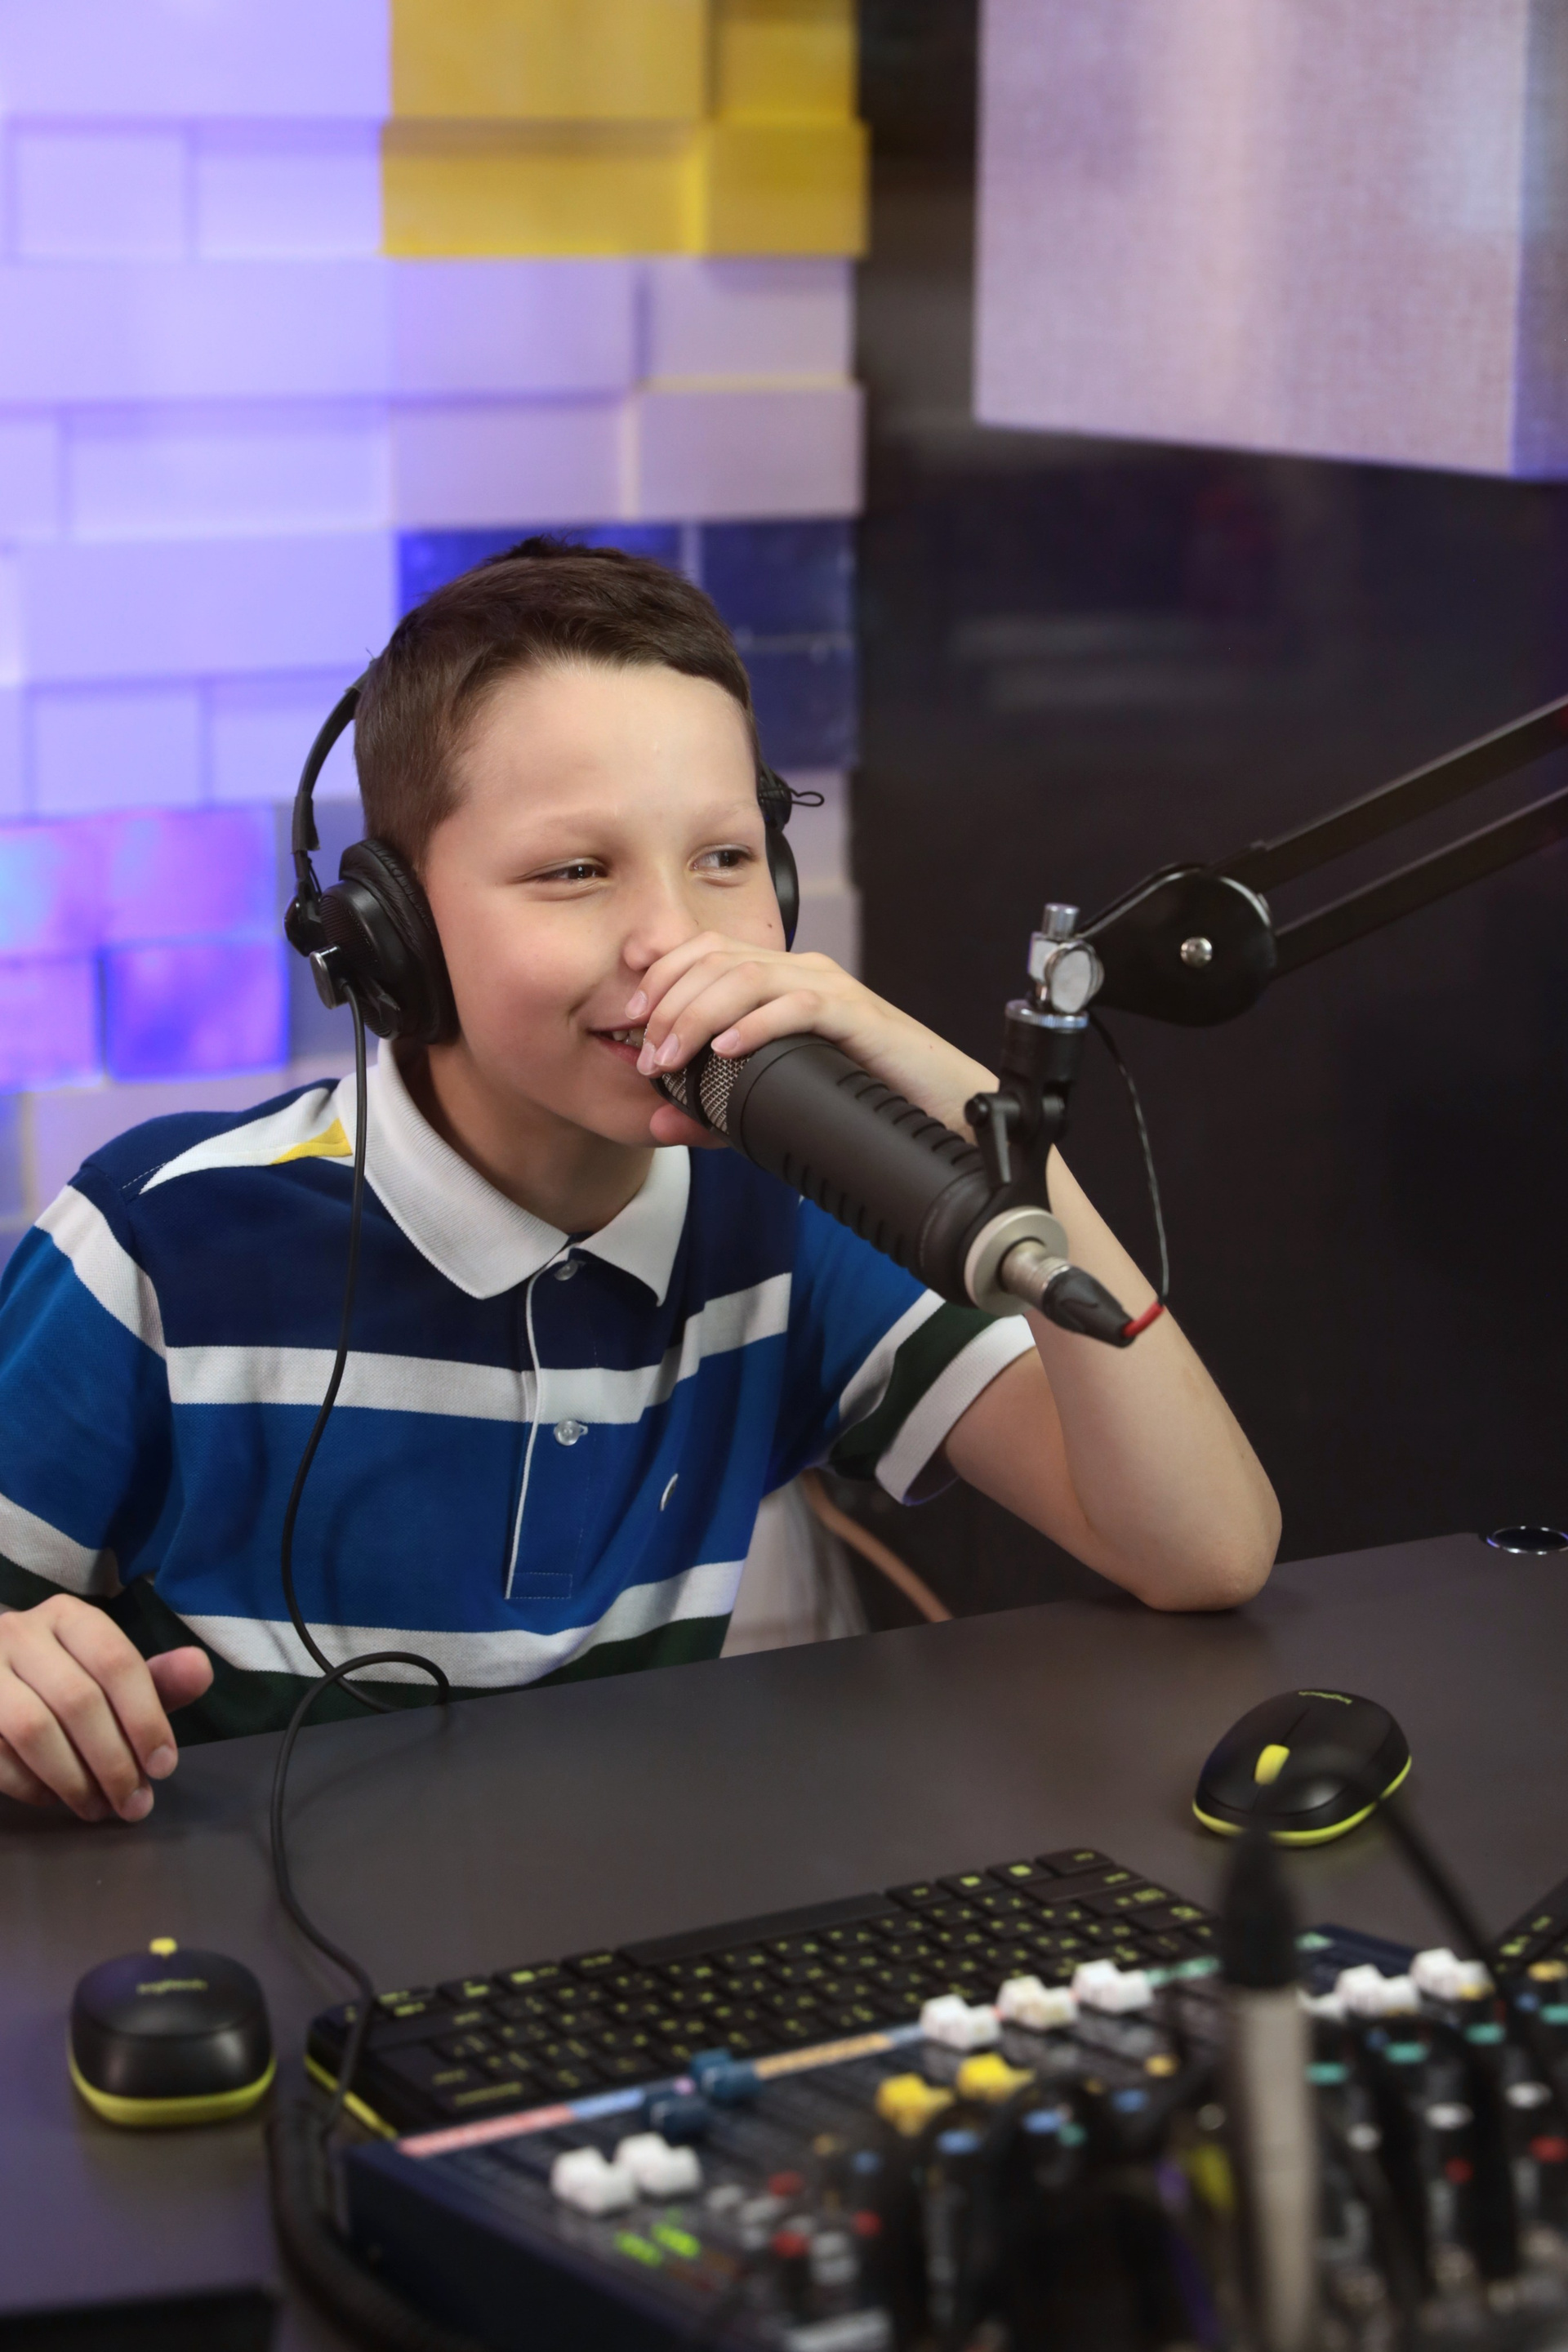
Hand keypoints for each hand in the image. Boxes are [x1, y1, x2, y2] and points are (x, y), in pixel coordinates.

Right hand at [0, 1594, 212, 1822]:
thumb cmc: (60, 1679)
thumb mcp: (110, 1676)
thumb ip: (156, 1679)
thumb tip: (200, 1669)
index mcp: (69, 1617)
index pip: (116, 1662)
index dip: (146, 1718)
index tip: (163, 1767)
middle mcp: (20, 1632)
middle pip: (78, 1700)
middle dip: (113, 1761)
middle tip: (134, 1804)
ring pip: (33, 1729)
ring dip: (73, 1779)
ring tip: (98, 1808)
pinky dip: (30, 1785)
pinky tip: (54, 1798)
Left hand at [627, 933, 995, 1147]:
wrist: (938, 1106)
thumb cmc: (858, 1096)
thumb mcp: (775, 1101)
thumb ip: (716, 1112)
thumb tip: (661, 1120)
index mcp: (780, 979)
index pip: (706, 951)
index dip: (660, 977)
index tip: (630, 1022)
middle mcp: (801, 972)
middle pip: (717, 961)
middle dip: (670, 1005)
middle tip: (647, 1055)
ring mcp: (830, 989)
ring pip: (747, 977)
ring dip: (700, 1015)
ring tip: (676, 1057)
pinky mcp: (856, 1015)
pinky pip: (799, 1006)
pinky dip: (758, 1025)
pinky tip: (730, 1050)